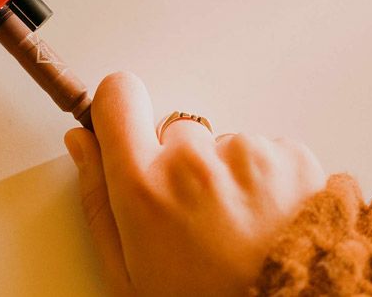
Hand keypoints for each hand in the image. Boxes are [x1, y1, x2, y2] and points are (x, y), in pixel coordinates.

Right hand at [65, 72, 325, 296]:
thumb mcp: (129, 274)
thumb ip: (97, 197)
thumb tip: (81, 140)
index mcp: (144, 188)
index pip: (117, 96)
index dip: (117, 106)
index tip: (123, 123)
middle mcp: (193, 162)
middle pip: (174, 132)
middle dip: (182, 164)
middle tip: (199, 219)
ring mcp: (246, 156)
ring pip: (222, 145)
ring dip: (227, 176)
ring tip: (241, 230)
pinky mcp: (290, 157)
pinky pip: (264, 152)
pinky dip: (266, 180)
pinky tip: (270, 223)